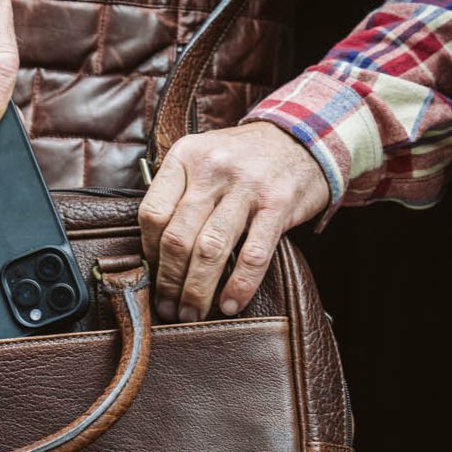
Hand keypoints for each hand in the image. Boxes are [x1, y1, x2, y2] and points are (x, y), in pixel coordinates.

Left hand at [138, 120, 330, 320]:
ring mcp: (247, 186)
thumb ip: (179, 192)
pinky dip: (239, 286)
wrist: (303, 137)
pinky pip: (253, 255)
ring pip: (210, 250)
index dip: (149, 251)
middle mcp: (213, 168)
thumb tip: (155, 251)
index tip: (154, 273)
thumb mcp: (204, 157)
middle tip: (169, 308)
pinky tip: (230, 304)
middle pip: (178, 237)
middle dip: (169, 282)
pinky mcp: (278, 204)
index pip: (152, 212)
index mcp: (186, 156)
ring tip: (193, 313)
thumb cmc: (245, 158)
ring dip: (197, 290)